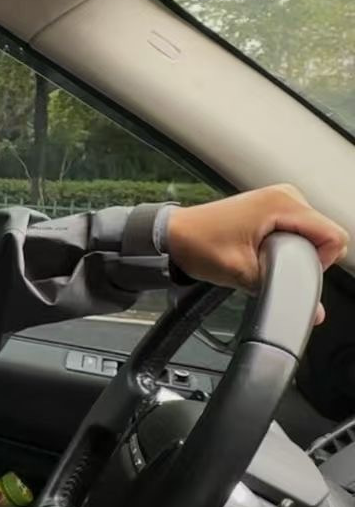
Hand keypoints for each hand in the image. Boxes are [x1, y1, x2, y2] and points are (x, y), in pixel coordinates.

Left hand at [167, 185, 347, 324]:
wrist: (173, 235)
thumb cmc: (198, 245)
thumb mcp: (242, 274)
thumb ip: (280, 290)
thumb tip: (312, 311)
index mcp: (283, 203)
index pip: (334, 237)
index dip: (321, 263)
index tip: (294, 273)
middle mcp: (286, 196)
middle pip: (324, 237)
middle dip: (305, 261)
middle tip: (270, 267)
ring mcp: (280, 200)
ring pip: (312, 236)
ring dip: (294, 255)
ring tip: (260, 258)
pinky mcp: (273, 208)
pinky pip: (297, 232)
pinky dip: (286, 248)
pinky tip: (261, 253)